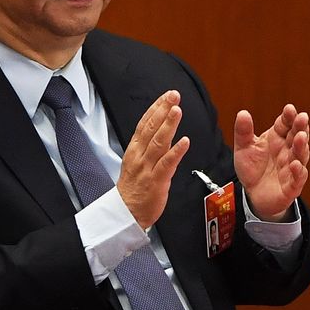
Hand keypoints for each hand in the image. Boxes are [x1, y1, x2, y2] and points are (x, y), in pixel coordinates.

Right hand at [116, 90, 189, 229]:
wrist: (125, 213)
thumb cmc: (133, 189)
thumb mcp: (136, 162)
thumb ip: (148, 147)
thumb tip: (162, 132)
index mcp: (134, 149)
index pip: (144, 123)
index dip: (156, 108)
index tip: (166, 96)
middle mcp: (140, 155)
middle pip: (151, 128)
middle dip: (163, 110)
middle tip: (173, 95)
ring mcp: (147, 167)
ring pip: (158, 142)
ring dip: (168, 125)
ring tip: (177, 110)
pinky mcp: (156, 180)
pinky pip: (167, 164)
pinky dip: (176, 151)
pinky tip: (184, 141)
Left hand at [232, 104, 308, 222]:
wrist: (252, 194)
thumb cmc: (252, 168)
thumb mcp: (243, 148)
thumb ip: (243, 132)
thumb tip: (242, 113)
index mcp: (277, 138)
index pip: (285, 125)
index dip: (288, 117)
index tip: (289, 109)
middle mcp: (287, 151)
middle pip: (296, 137)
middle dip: (300, 127)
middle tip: (302, 117)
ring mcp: (291, 168)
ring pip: (300, 156)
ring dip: (302, 146)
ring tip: (301, 136)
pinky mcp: (291, 186)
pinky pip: (297, 179)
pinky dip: (298, 172)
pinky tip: (296, 165)